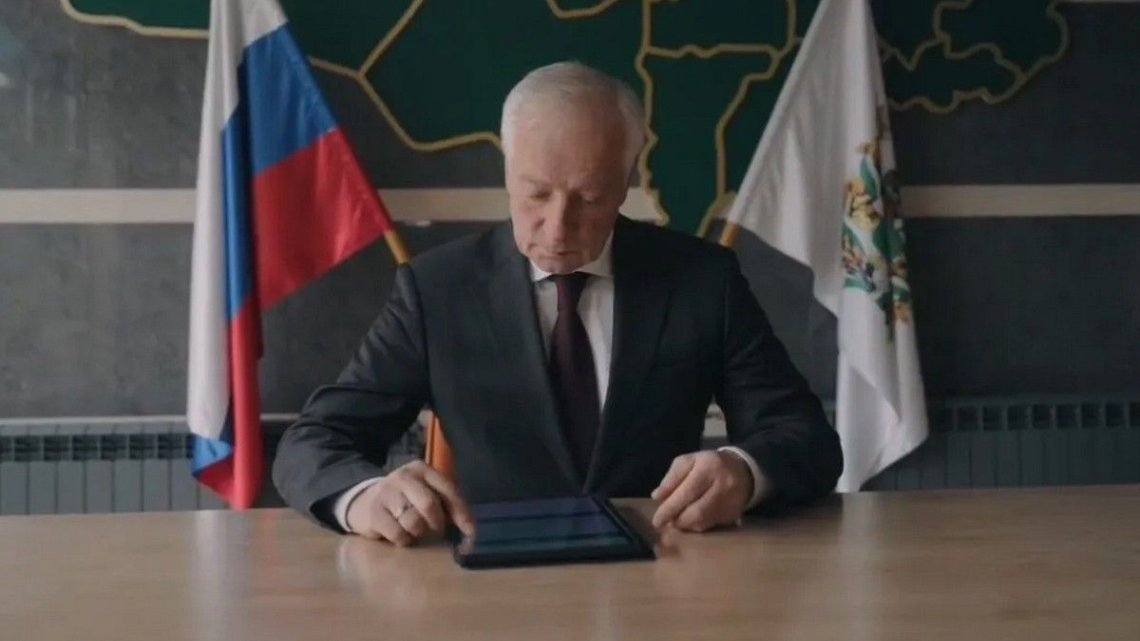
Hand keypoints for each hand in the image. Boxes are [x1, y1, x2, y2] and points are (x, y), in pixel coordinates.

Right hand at [346, 460, 475, 544]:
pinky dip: (404, 540)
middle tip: (434, 530)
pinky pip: (397, 534)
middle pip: (429, 504)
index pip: (448, 490)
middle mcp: (404, 477)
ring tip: (414, 530)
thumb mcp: (425, 493)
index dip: (461, 513)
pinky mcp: (374, 512)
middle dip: (436, 523)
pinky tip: (400, 535)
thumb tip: (470, 531)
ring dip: (418, 532)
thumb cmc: (405, 500)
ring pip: (413, 521)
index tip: (470, 532)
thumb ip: (446, 506)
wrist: (363, 501)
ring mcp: (386, 493)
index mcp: (422, 470)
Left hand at [650, 451, 753, 531]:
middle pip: (696, 511)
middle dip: (677, 520)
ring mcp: (731, 502)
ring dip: (686, 525)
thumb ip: (672, 477)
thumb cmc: (708, 464)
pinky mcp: (734, 514)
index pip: (687, 492)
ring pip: (704, 522)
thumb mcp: (689, 461)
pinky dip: (697, 526)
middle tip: (665, 521)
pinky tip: (691, 520)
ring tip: (677, 520)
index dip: (670, 508)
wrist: (743, 470)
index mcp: (708, 467)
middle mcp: (722, 485)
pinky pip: (711, 526)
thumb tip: (657, 497)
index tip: (657, 520)